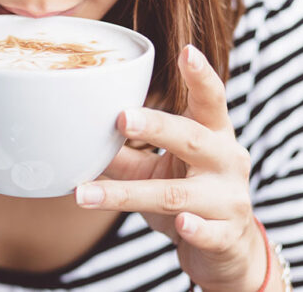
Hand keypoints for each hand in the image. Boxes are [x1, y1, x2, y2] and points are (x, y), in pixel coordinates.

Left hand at [75, 45, 264, 290]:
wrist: (226, 250)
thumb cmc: (189, 195)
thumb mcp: (157, 169)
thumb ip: (124, 153)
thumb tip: (74, 135)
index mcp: (212, 135)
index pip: (211, 100)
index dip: (201, 76)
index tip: (186, 51)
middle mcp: (226, 161)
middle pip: (193, 138)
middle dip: (158, 126)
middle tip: (123, 116)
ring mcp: (228, 199)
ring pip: (178, 193)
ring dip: (129, 194)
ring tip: (85, 195)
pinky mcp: (226, 235)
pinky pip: (208, 231)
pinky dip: (194, 228)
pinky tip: (181, 224)